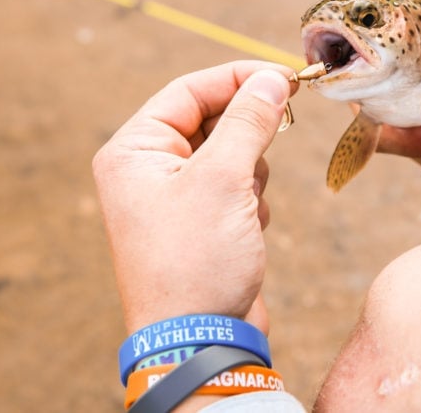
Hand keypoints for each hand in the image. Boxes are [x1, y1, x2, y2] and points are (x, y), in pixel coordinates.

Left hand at [93, 62, 295, 333]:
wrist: (201, 342)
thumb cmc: (196, 262)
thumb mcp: (224, 180)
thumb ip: (248, 121)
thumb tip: (272, 79)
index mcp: (134, 151)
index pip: (189, 90)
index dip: (238, 78)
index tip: (286, 76)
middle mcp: (148, 169)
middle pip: (211, 118)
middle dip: (247, 131)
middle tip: (284, 126)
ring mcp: (174, 197)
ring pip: (230, 150)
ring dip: (251, 169)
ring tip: (247, 204)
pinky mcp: (201, 221)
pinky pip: (236, 184)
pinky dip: (252, 197)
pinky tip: (248, 227)